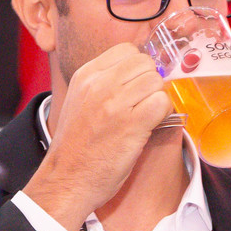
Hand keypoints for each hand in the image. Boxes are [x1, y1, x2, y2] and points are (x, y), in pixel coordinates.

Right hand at [24, 43, 173, 230]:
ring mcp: (116, 103)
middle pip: (145, 63)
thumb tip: (134, 73)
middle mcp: (100, 84)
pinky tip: (150, 126)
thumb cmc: (76, 146)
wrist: (67, 179)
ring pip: (156, 81)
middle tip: (143, 104)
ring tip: (146, 117)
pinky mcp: (132, 124)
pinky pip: (163, 102)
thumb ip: (101, 83)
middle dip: (150, 82)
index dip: (138, 68)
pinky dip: (164, 113)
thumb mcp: (79, 101)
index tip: (136, 86)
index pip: (127, 50)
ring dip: (157, 98)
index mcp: (86, 75)